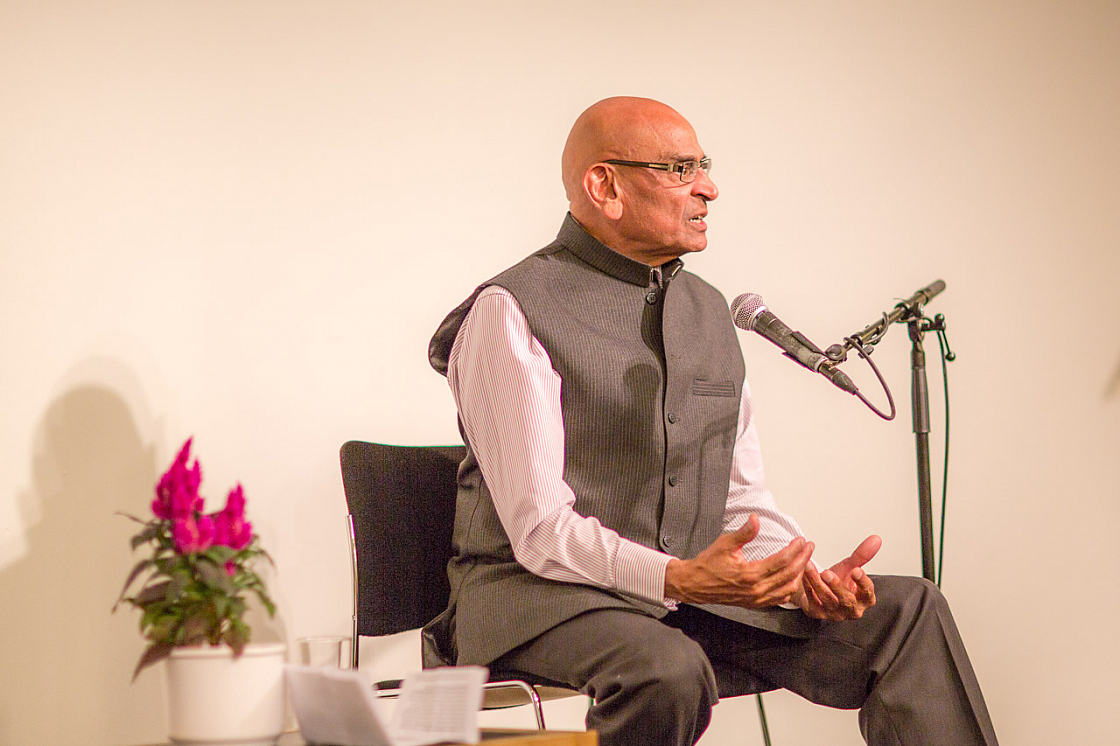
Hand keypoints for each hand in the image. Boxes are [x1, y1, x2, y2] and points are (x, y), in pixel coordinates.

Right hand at [664, 515, 814, 608]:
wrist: (696, 584)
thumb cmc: (709, 563)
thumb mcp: (725, 543)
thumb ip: (744, 533)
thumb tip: (756, 519)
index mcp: (750, 574)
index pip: (781, 561)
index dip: (794, 550)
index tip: (800, 539)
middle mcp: (756, 589)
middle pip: (789, 575)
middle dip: (803, 559)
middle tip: (809, 547)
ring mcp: (757, 599)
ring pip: (788, 588)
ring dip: (800, 574)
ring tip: (805, 560)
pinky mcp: (755, 603)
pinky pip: (780, 598)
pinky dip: (791, 588)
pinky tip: (793, 578)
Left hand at [795, 535, 880, 620]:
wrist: (819, 588)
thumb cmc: (838, 579)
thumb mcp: (851, 566)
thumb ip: (862, 555)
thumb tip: (876, 539)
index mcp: (863, 600)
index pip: (867, 594)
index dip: (862, 582)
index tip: (856, 570)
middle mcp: (850, 610)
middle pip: (846, 601)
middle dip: (836, 586)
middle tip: (827, 573)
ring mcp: (833, 613)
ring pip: (826, 599)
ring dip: (816, 582)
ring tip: (809, 566)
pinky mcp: (817, 612)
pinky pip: (811, 600)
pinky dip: (806, 585)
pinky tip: (803, 573)